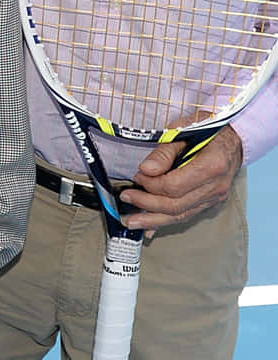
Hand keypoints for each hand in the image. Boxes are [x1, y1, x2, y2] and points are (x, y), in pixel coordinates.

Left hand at [119, 127, 241, 233]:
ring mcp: (215, 197)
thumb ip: (164, 152)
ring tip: (132, 222)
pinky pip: (187, 215)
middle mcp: (216, 186)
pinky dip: (166, 221)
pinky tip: (150, 228)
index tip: (138, 176)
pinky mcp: (210, 202)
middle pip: (176, 205)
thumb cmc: (208, 131)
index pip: (175, 186)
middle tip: (126, 198)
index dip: (151, 184)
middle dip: (147, 204)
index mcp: (212, 166)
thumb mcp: (184, 131)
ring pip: (181, 215)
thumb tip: (146, 169)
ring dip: (153, 220)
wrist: (233, 138)